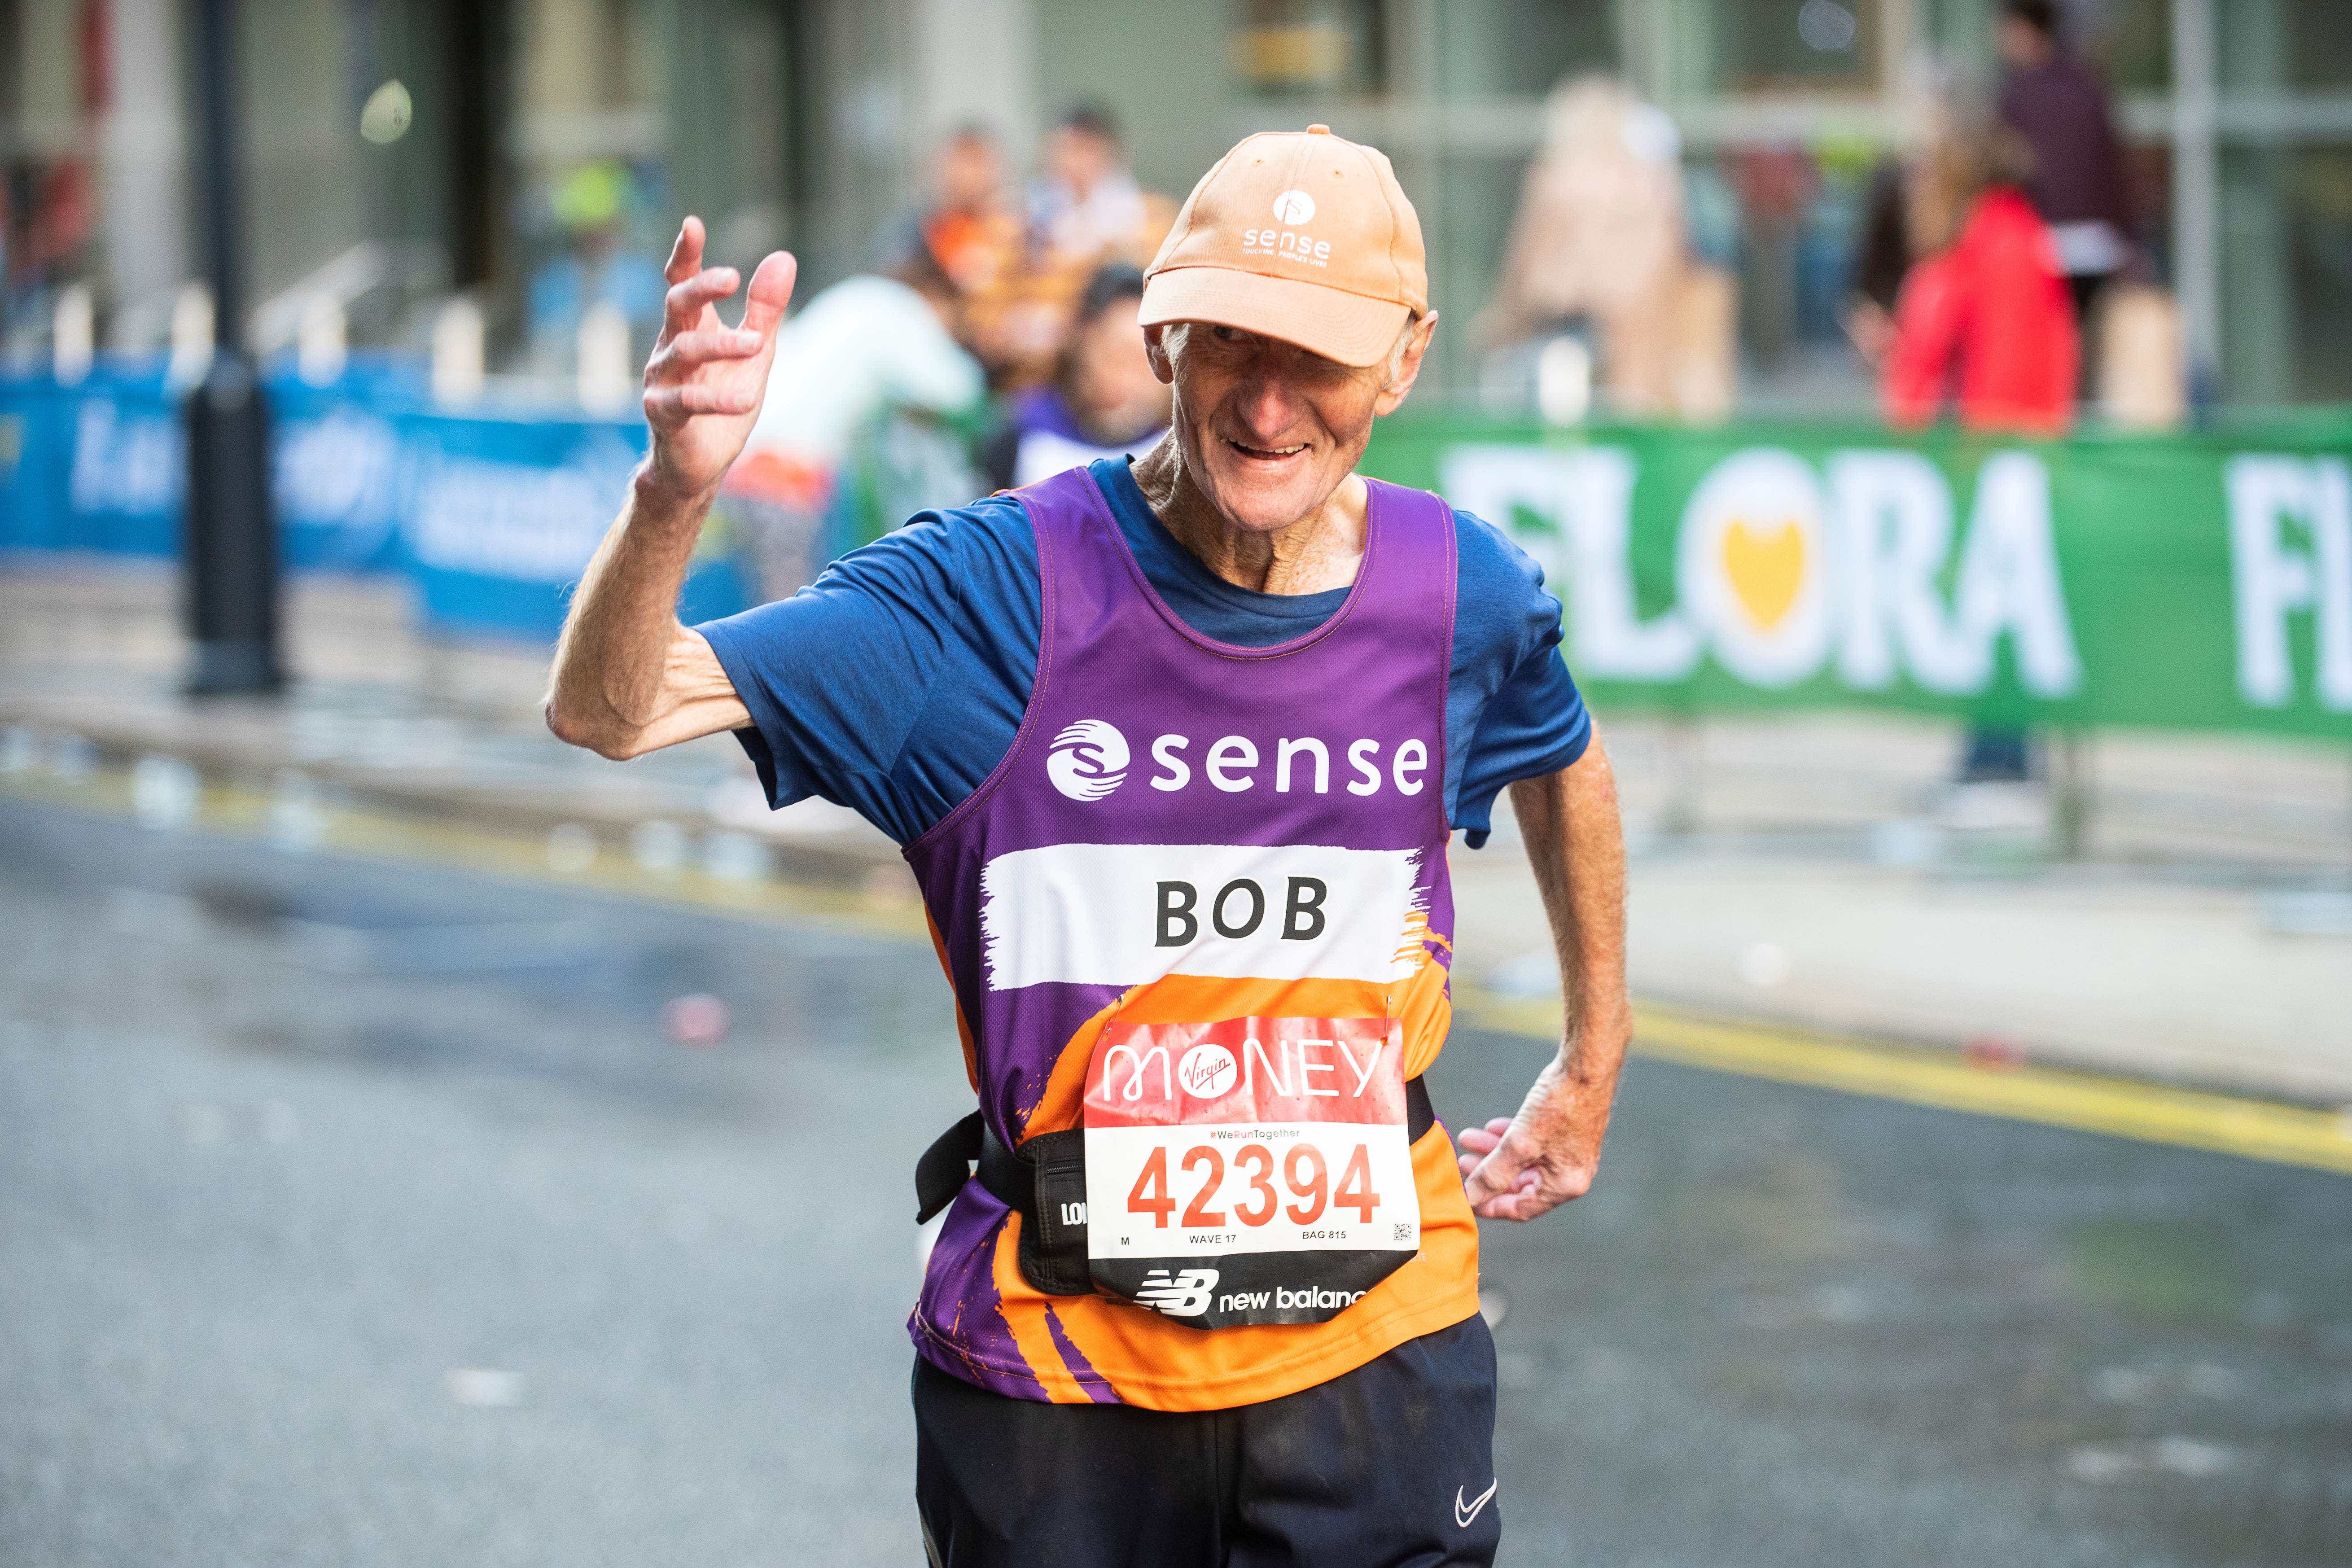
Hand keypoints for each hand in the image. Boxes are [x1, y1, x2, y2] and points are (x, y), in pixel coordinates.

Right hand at [640, 216, 796, 503]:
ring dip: (722, 345)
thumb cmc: (725, 398)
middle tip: (732, 277)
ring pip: (684, 351)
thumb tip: (784, 258)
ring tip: (758, 345)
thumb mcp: (755, 351)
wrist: (702, 462)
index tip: (693, 224)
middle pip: (676, 305)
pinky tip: (746, 400)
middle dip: (700, 287)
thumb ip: (766, 309)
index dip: (685, 253)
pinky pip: (686, 401)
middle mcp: (670, 347)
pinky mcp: (663, 415)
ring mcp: (662, 380)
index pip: (681, 282)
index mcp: (691, 327)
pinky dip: (717, 399)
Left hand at [1455, 1051, 1615, 1221]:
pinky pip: (1532, 1143)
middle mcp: (1570, 1173)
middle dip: (1489, 1172)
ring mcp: (1568, 1152)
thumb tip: (1471, 1195)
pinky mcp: (1564, 1131)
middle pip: (1520, 1183)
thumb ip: (1494, 1172)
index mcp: (1565, 1185)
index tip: (1465, 1197)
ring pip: (1523, 1160)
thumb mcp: (1520, 1144)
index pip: (1522, 1208)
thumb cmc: (1560, 1105)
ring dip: (1494, 1151)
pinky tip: (1491, 1128)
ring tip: (1468, 1138)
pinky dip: (1511, 1138)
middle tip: (1461, 1161)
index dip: (1490, 1205)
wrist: (1587, 1066)